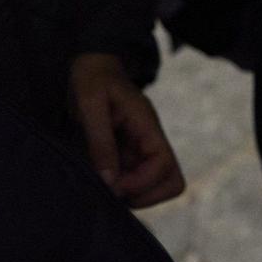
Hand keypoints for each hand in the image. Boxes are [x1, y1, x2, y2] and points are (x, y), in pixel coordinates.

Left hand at [68, 53, 186, 207]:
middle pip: (172, 181)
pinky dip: (122, 188)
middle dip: (145, 195)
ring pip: (156, 185)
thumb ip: (100, 142)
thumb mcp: (90, 105)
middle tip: (113, 191)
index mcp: (147, 125)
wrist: (93, 66)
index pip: (164, 164)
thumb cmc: (92, 80)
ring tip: (104, 186)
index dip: (141, 182)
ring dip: (134, 194)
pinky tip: (101, 180)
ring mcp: (141, 149)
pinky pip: (136, 181)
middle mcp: (150, 140)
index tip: (113, 184)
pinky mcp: (129, 154)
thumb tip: (109, 181)